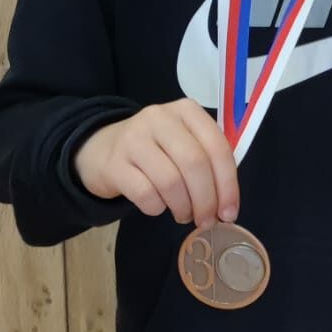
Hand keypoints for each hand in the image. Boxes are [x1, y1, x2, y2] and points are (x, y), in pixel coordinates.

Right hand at [73, 98, 239, 229]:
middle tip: (206, 221)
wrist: (101, 149)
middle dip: (206, 200)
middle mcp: (160, 118)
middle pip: (195, 163)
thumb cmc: (154, 150)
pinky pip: (145, 194)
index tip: (229, 213)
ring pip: (171, 181)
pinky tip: (158, 206)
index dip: (228, 184)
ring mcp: (134, 138)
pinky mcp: (115, 163)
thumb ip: (208, 162)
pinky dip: (157, 208)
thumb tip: (227, 205)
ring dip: (183, 207)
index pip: (217, 147)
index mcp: (186, 110)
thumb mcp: (183, 142)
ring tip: (183, 214)